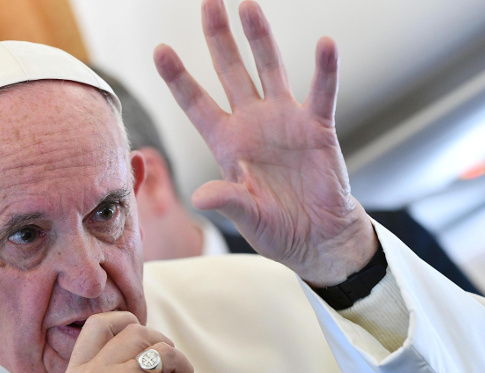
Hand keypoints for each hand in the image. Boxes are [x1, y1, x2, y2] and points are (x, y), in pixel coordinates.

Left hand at [154, 0, 377, 285]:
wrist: (316, 236)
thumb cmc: (276, 228)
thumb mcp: (247, 217)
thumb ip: (228, 201)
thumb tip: (201, 196)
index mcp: (227, 143)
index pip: (196, 104)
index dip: (179, 78)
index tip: (160, 50)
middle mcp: (252, 124)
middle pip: (231, 72)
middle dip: (219, 38)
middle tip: (209, 3)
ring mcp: (284, 121)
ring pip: (270, 70)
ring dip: (261, 39)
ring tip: (249, 6)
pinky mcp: (317, 127)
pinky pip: (321, 93)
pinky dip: (324, 70)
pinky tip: (324, 45)